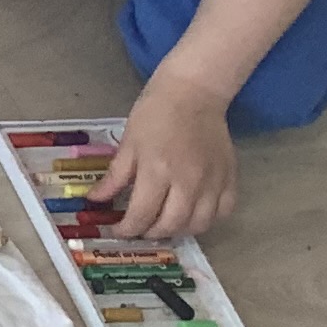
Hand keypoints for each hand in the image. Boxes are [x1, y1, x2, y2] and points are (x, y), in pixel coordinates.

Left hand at [101, 76, 237, 243]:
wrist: (193, 93)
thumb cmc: (155, 113)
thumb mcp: (128, 143)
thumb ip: (114, 177)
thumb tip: (95, 200)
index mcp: (158, 170)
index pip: (142, 214)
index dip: (128, 229)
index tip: (119, 231)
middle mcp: (188, 181)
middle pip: (172, 225)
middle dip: (151, 233)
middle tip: (140, 229)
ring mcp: (213, 181)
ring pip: (199, 224)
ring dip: (180, 231)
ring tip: (165, 224)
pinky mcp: (230, 177)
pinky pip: (224, 211)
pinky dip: (208, 220)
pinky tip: (193, 215)